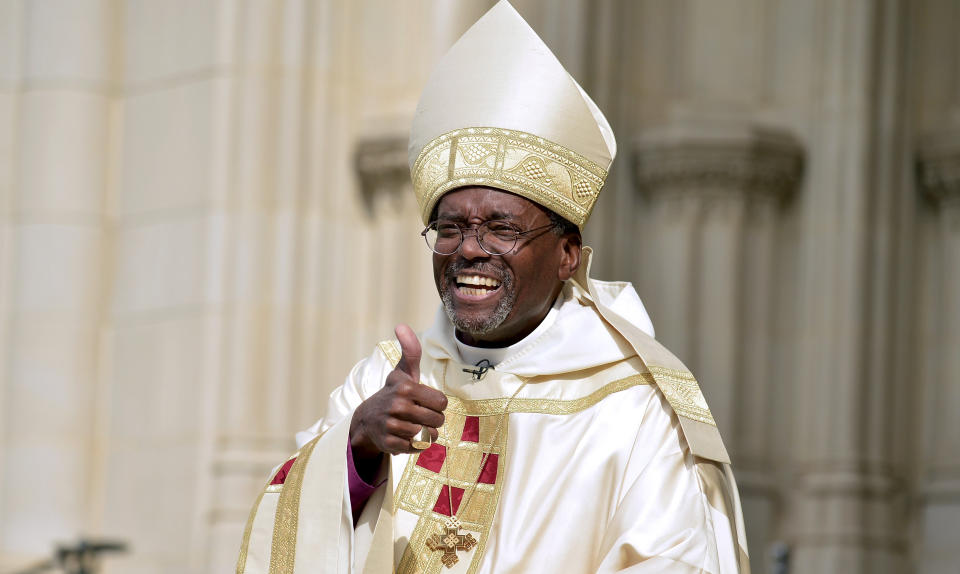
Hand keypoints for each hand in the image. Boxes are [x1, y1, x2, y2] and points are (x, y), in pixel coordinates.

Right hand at [350, 324, 447, 463]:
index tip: (425, 401)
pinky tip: (405, 436)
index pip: (442, 403)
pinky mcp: (390, 444)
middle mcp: (397, 407)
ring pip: (429, 436)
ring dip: (426, 433)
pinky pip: (416, 448)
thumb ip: (410, 350)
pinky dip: (415, 444)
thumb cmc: (394, 392)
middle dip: (434, 420)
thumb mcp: (403, 372)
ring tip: (414, 426)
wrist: (367, 419)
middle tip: (421, 415)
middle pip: (438, 420)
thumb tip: (401, 325)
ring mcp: (392, 426)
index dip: (437, 404)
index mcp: (405, 388)